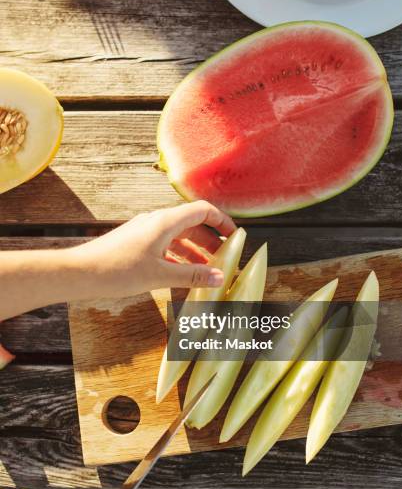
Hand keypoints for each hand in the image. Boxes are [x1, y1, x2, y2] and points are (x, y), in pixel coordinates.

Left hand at [73, 201, 236, 298]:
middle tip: (224, 259)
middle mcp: (156, 221)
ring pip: (178, 237)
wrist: (80, 272)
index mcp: (165, 222)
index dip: (221, 222)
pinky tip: (182, 274)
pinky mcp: (136, 242)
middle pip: (192, 225)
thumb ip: (192, 276)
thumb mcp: (160, 275)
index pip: (202, 211)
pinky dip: (178, 257)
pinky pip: (165, 245)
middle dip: (210, 241)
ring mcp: (145, 231)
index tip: (235, 236)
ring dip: (194, 251)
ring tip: (207, 270)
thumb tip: (219, 277)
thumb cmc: (116, 270)